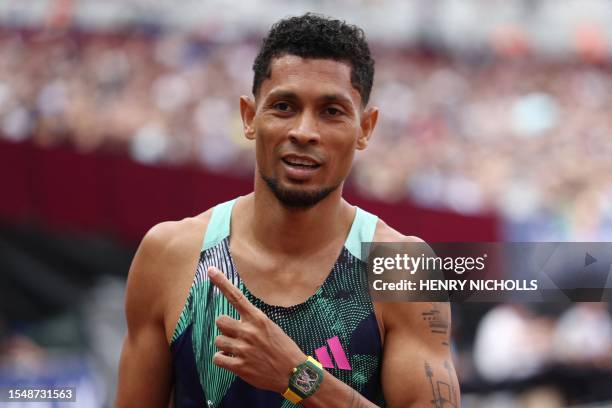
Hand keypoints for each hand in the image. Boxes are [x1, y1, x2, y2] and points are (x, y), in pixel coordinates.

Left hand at [207, 266, 307, 392]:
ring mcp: (243, 349)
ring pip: (218, 340)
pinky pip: (218, 358)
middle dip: (225, 328)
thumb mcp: (271, 328)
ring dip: (226, 346)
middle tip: (236, 335)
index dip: (221, 282)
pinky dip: (223, 360)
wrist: (293, 373)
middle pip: (220, 321)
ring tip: (239, 351)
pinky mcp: (239, 366)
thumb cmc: (283, 348)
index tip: (210, 270)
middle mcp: (248, 331)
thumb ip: (253, 323)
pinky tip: (233, 361)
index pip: (236, 296)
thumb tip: (236, 323)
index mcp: (258, 319)